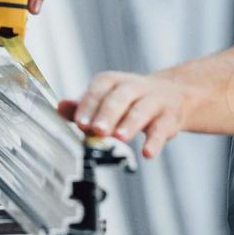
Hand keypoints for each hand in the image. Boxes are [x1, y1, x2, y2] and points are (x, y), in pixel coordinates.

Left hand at [58, 70, 194, 159]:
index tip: (79, 122)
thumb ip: (83, 106)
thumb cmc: (130, 100)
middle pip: (121, 97)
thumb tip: (59, 107)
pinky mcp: (169, 118)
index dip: (89, 104)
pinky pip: (162, 129)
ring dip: (130, 123)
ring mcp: (154, 101)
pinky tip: (147, 152)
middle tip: (97, 129)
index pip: (100, 87)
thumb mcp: (106, 99)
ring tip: (120, 137)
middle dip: (108, 113)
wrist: (174, 95)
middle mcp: (134, 87)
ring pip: (142, 110)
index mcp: (114, 82)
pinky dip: (155, 141)